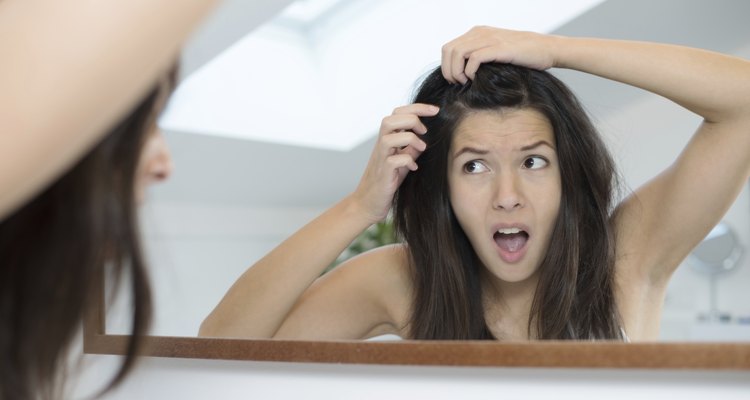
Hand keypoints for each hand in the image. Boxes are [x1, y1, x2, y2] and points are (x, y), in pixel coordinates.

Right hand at [351, 103, 438, 222]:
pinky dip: (407, 161)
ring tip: (422, 148)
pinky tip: (413, 168)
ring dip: (410, 139)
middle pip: (390, 119)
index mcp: (387, 140)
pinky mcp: (382, 174)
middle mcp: (381, 146)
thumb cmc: (386, 182)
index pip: (397, 114)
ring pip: (389, 136)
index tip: (435, 110)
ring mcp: (380, 159)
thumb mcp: (402, 162)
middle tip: (425, 131)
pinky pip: (393, 160)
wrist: (368, 204)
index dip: (417, 108)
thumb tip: (424, 139)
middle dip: (412, 118)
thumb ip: (410, 149)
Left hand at [441, 26, 556, 83]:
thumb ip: (479, 56)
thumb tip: (461, 74)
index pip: (448, 48)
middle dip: (448, 70)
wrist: (546, 49)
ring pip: (458, 53)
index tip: (455, 80)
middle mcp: (480, 33)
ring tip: (465, 82)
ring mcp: (489, 38)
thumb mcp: (496, 52)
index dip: (446, 66)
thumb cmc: (522, 56)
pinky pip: (474, 58)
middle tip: (458, 84)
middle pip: (449, 50)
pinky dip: (470, 71)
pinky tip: (475, 79)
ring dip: (457, 71)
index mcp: (477, 33)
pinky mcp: (499, 47)